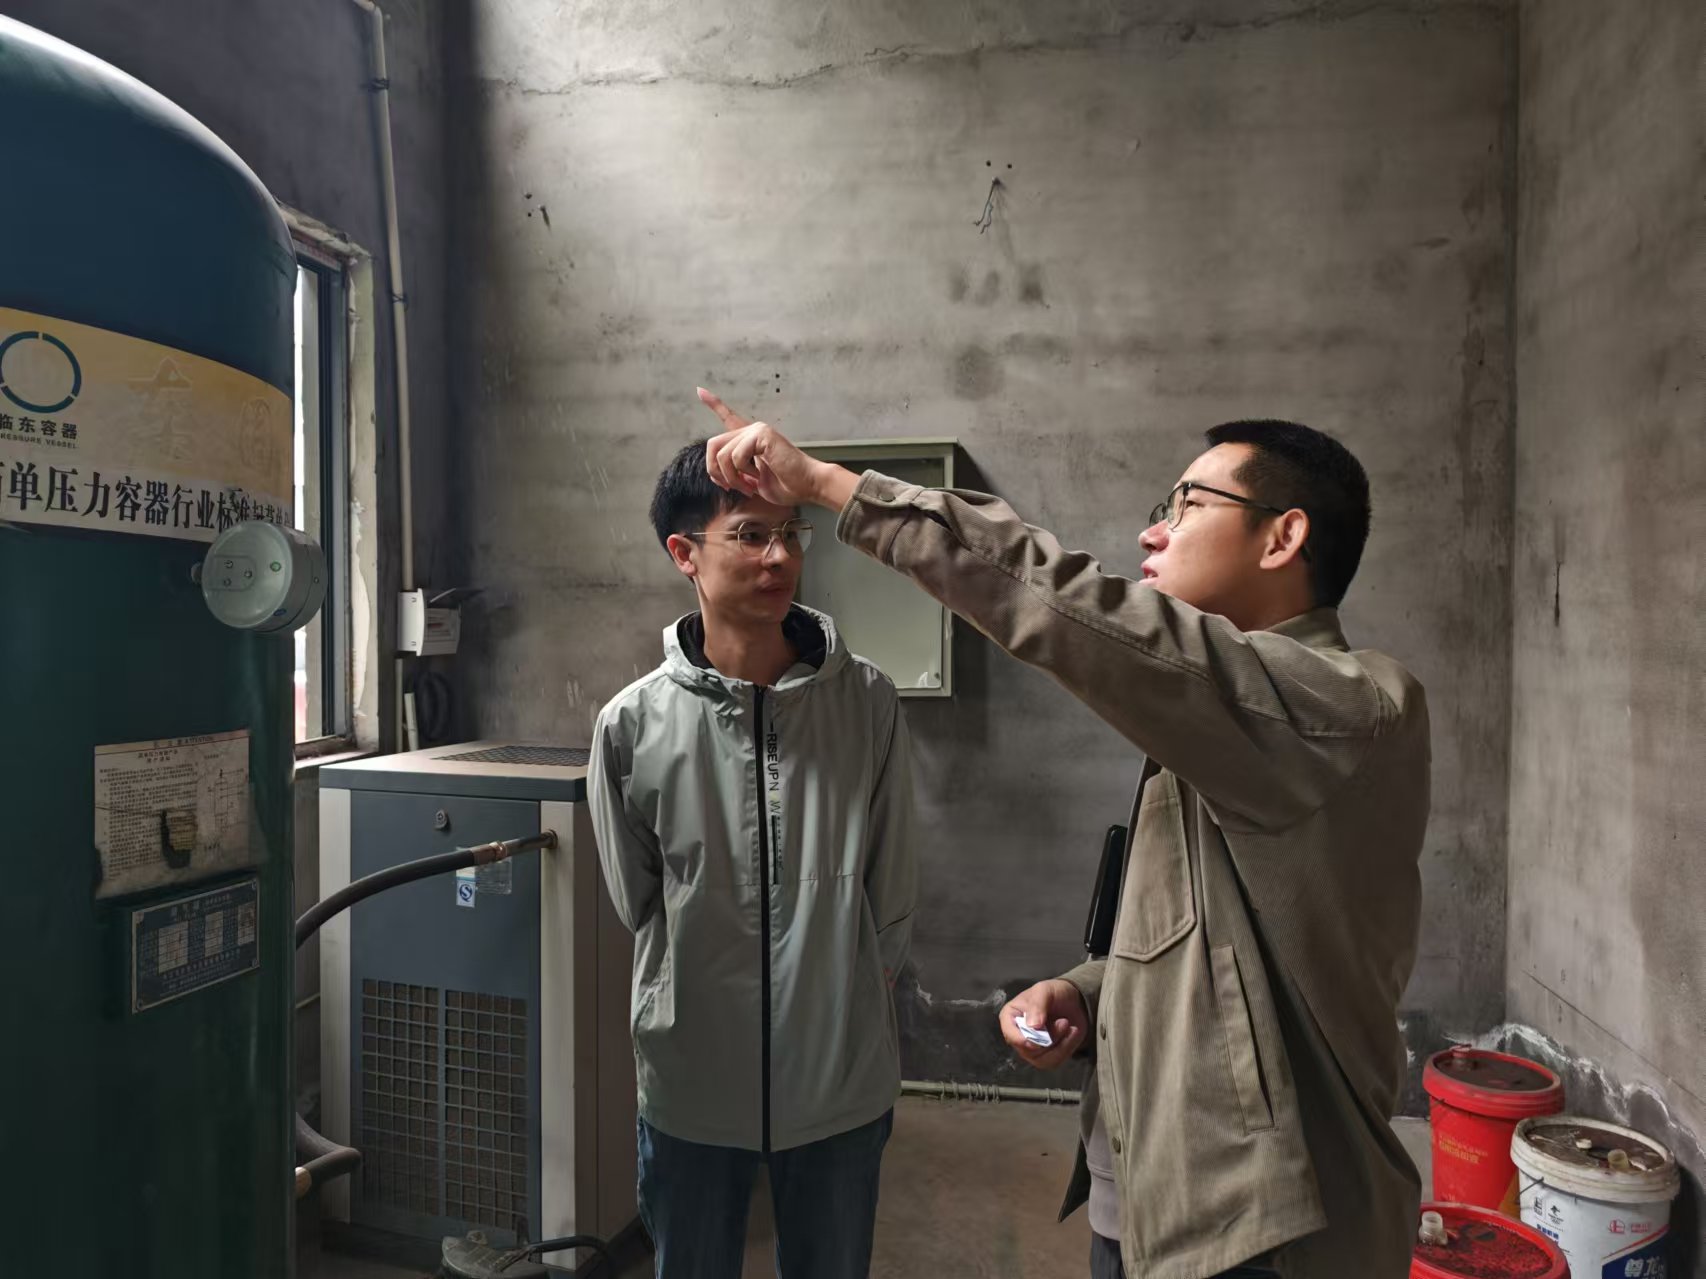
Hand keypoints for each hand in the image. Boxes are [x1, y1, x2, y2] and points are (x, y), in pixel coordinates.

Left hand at [696, 388, 855, 509]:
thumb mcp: (751, 481)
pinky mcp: (762, 435)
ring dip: (732, 478)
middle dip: (715, 471)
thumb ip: (734, 473)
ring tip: (749, 486)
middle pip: (713, 445)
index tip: (700, 391)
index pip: (729, 418)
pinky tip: (758, 476)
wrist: (807, 485)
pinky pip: (736, 456)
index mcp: (750, 439)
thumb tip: (717, 474)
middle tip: (731, 486)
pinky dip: (744, 473)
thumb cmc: (786, 485)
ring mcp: (757, 430)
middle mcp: (752, 430)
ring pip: (722, 455)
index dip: (714, 404)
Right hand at [998, 979, 1089, 1070]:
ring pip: (1043, 1060)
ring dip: (1060, 1044)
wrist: (1073, 1002)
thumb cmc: (1053, 993)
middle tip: (1064, 1021)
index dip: (1022, 1039)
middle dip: (1050, 1037)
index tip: (1039, 1034)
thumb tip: (1033, 1026)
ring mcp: (1031, 1050)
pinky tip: (1072, 1033)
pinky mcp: (1046, 1057)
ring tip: (1068, 1025)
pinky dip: (1067, 1048)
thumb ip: (1037, 1005)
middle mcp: (1017, 1036)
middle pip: (1029, 1050)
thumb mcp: (1044, 991)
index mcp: (1010, 1018)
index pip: (1010, 1034)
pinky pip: (1055, 1062)